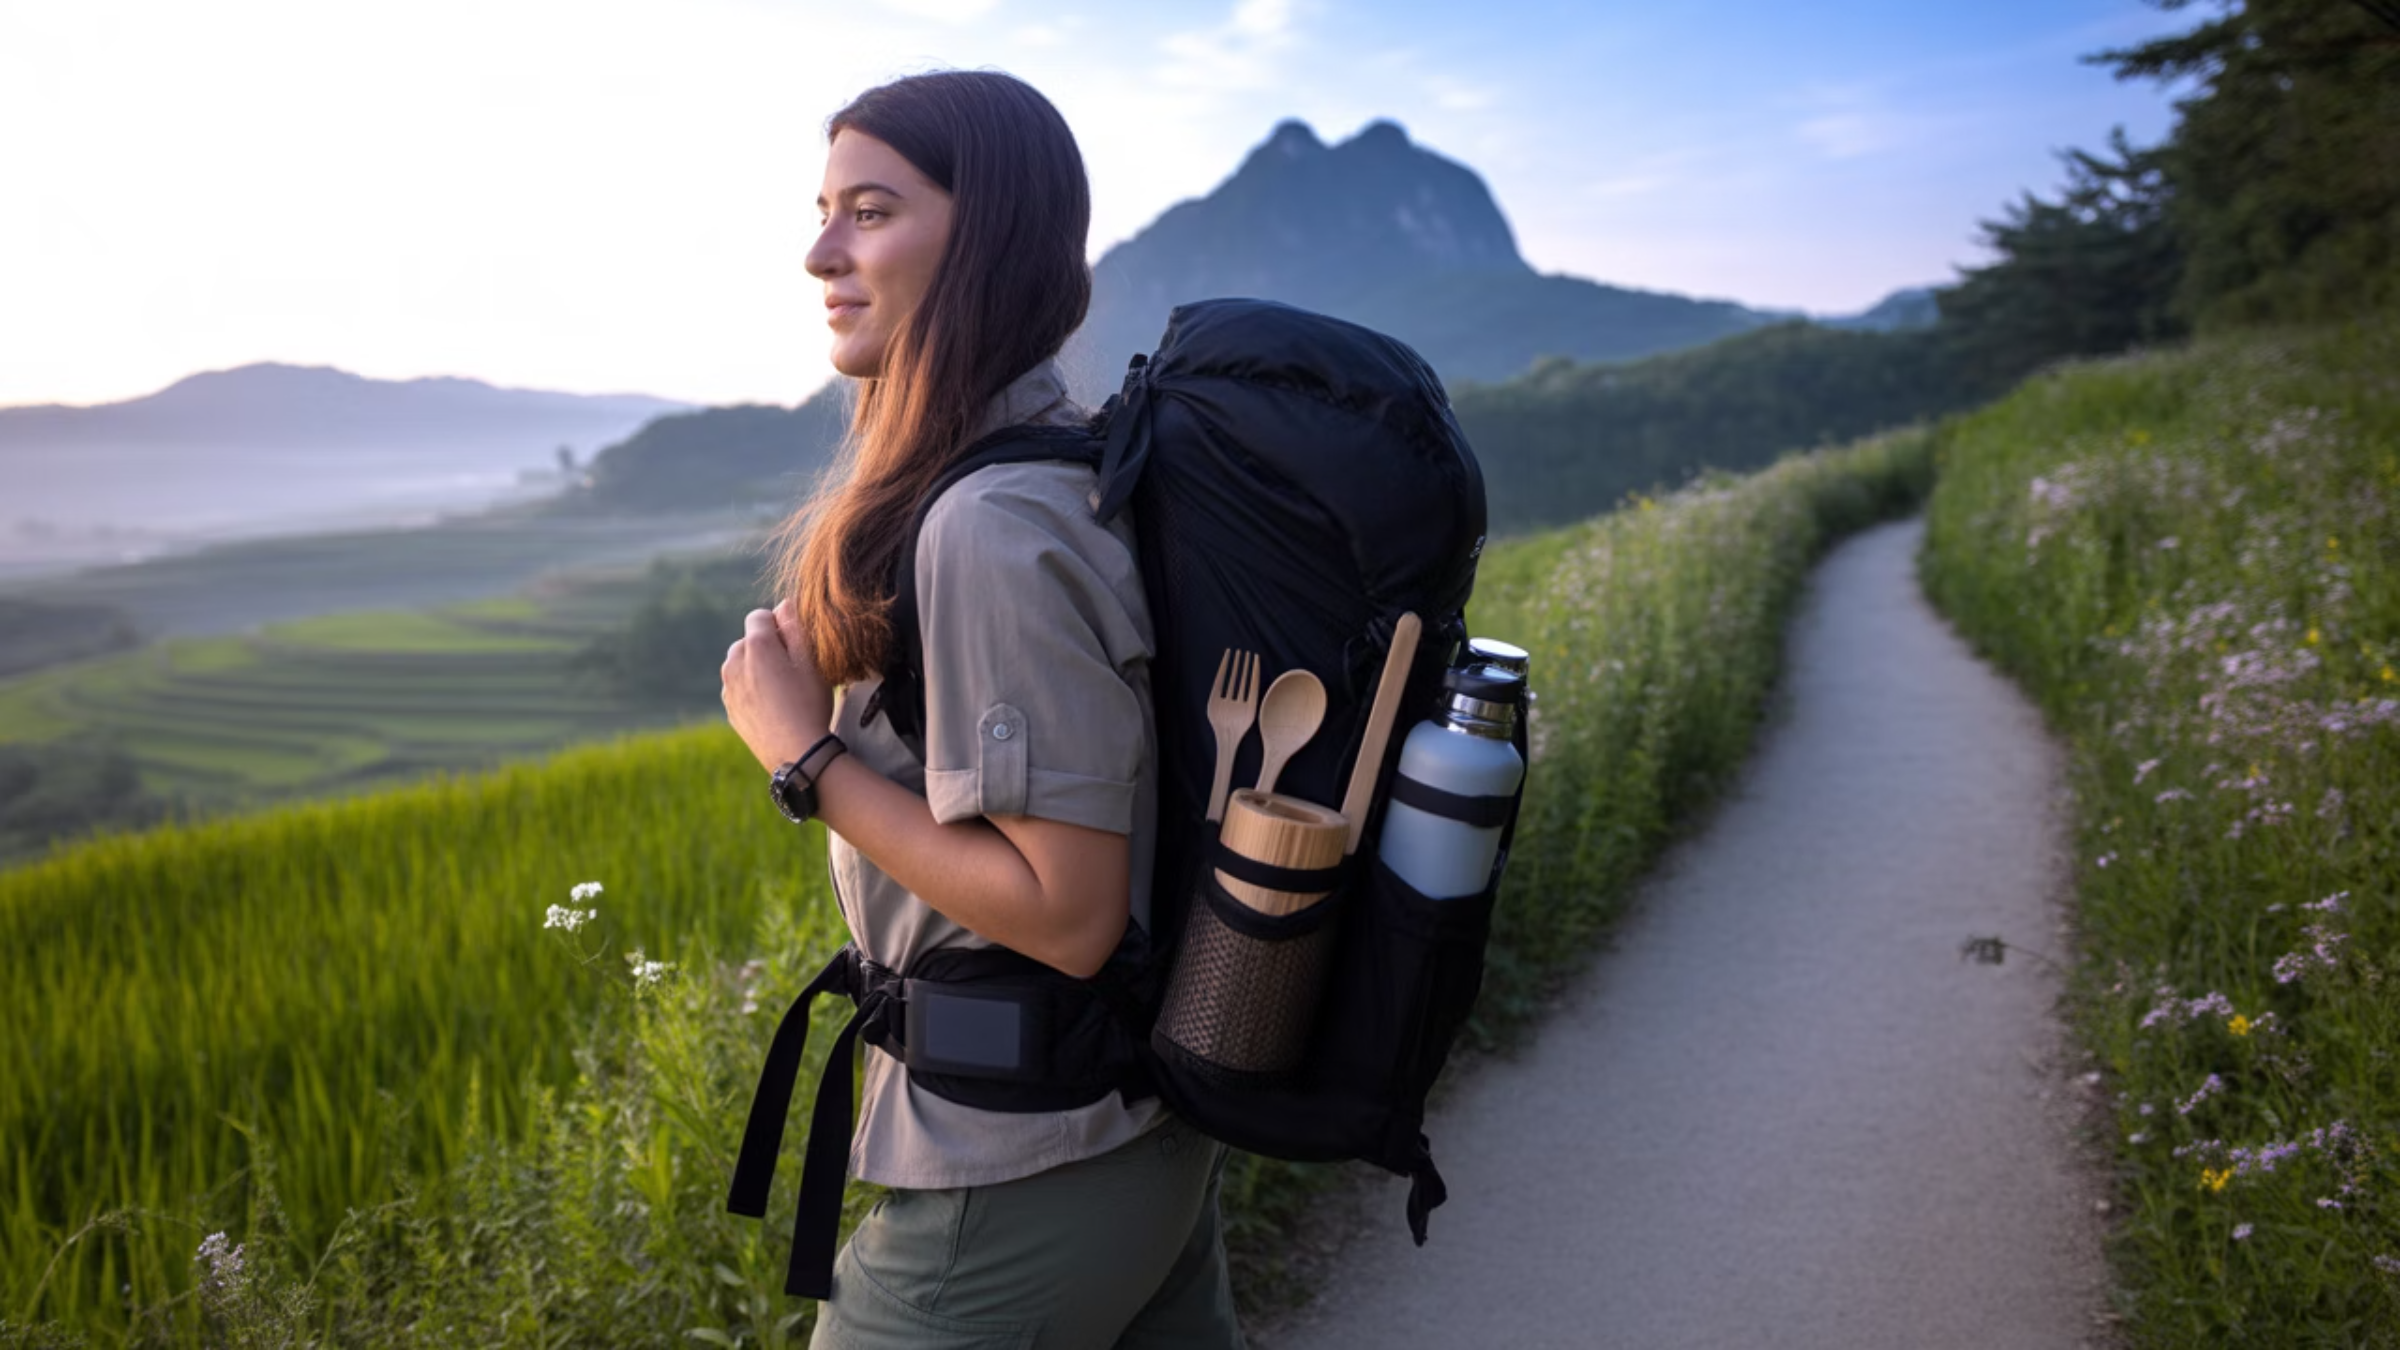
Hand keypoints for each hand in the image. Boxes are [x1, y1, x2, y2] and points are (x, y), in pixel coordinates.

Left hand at [722, 599, 834, 771]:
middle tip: (794, 672)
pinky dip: (753, 690)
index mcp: (755, 645)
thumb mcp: (811, 661)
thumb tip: (784, 603)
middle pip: (749, 641)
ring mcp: (728, 687)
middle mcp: (734, 662)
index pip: (760, 616)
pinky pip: (740, 688)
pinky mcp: (730, 708)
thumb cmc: (809, 703)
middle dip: (768, 648)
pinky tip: (775, 707)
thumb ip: (795, 625)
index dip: (780, 626)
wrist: (797, 753)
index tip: (796, 647)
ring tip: (784, 692)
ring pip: (743, 665)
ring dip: (759, 669)